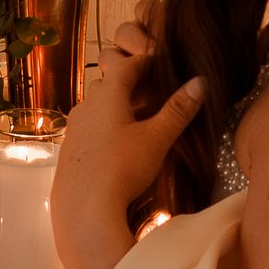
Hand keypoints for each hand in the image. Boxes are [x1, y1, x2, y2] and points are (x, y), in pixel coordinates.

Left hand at [53, 24, 203, 268]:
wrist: (84, 209)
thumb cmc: (124, 168)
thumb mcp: (157, 138)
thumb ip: (178, 110)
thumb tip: (200, 82)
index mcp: (108, 95)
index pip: (127, 66)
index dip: (144, 61)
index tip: (158, 58)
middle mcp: (86, 105)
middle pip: (108, 84)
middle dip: (128, 83)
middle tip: (150, 88)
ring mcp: (74, 128)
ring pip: (95, 106)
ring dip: (114, 105)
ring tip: (134, 116)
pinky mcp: (69, 150)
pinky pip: (87, 127)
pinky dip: (103, 126)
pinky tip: (114, 143)